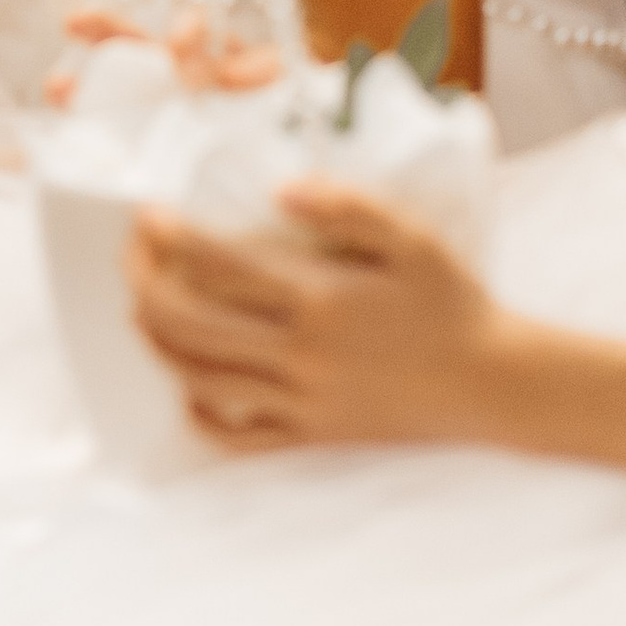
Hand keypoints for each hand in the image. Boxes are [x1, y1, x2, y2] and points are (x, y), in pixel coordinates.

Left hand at [125, 182, 519, 452]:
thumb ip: (346, 206)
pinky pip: (239, 436)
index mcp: (320, 298)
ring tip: (143, 311)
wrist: (493, 384)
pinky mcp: (314, 435)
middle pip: (192, 325)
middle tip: (132, 259)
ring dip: (159, 344)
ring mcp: (303, 401)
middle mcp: (301, 354)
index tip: (144, 217)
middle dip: (147, 288)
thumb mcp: (411, 237)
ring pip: (202, 379)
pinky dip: (201, 410)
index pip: (220, 266)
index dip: (170, 240)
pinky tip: (189, 385)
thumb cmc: (451, 301)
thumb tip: (278, 188)